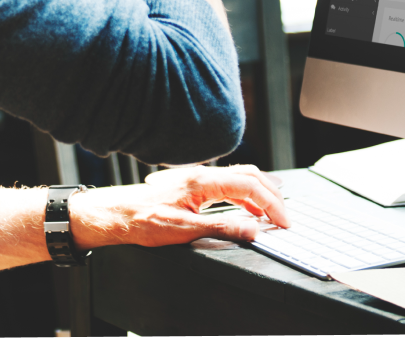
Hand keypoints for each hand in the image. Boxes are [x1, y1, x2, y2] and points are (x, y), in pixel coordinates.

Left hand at [68, 165, 288, 251]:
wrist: (119, 212)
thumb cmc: (145, 220)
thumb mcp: (185, 230)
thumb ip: (221, 228)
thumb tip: (253, 229)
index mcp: (203, 181)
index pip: (249, 185)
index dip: (272, 204)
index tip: (284, 222)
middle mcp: (202, 174)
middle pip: (248, 175)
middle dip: (271, 194)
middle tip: (285, 216)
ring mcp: (197, 177)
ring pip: (239, 177)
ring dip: (259, 192)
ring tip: (273, 212)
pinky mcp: (193, 185)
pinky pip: (227, 183)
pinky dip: (244, 194)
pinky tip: (247, 209)